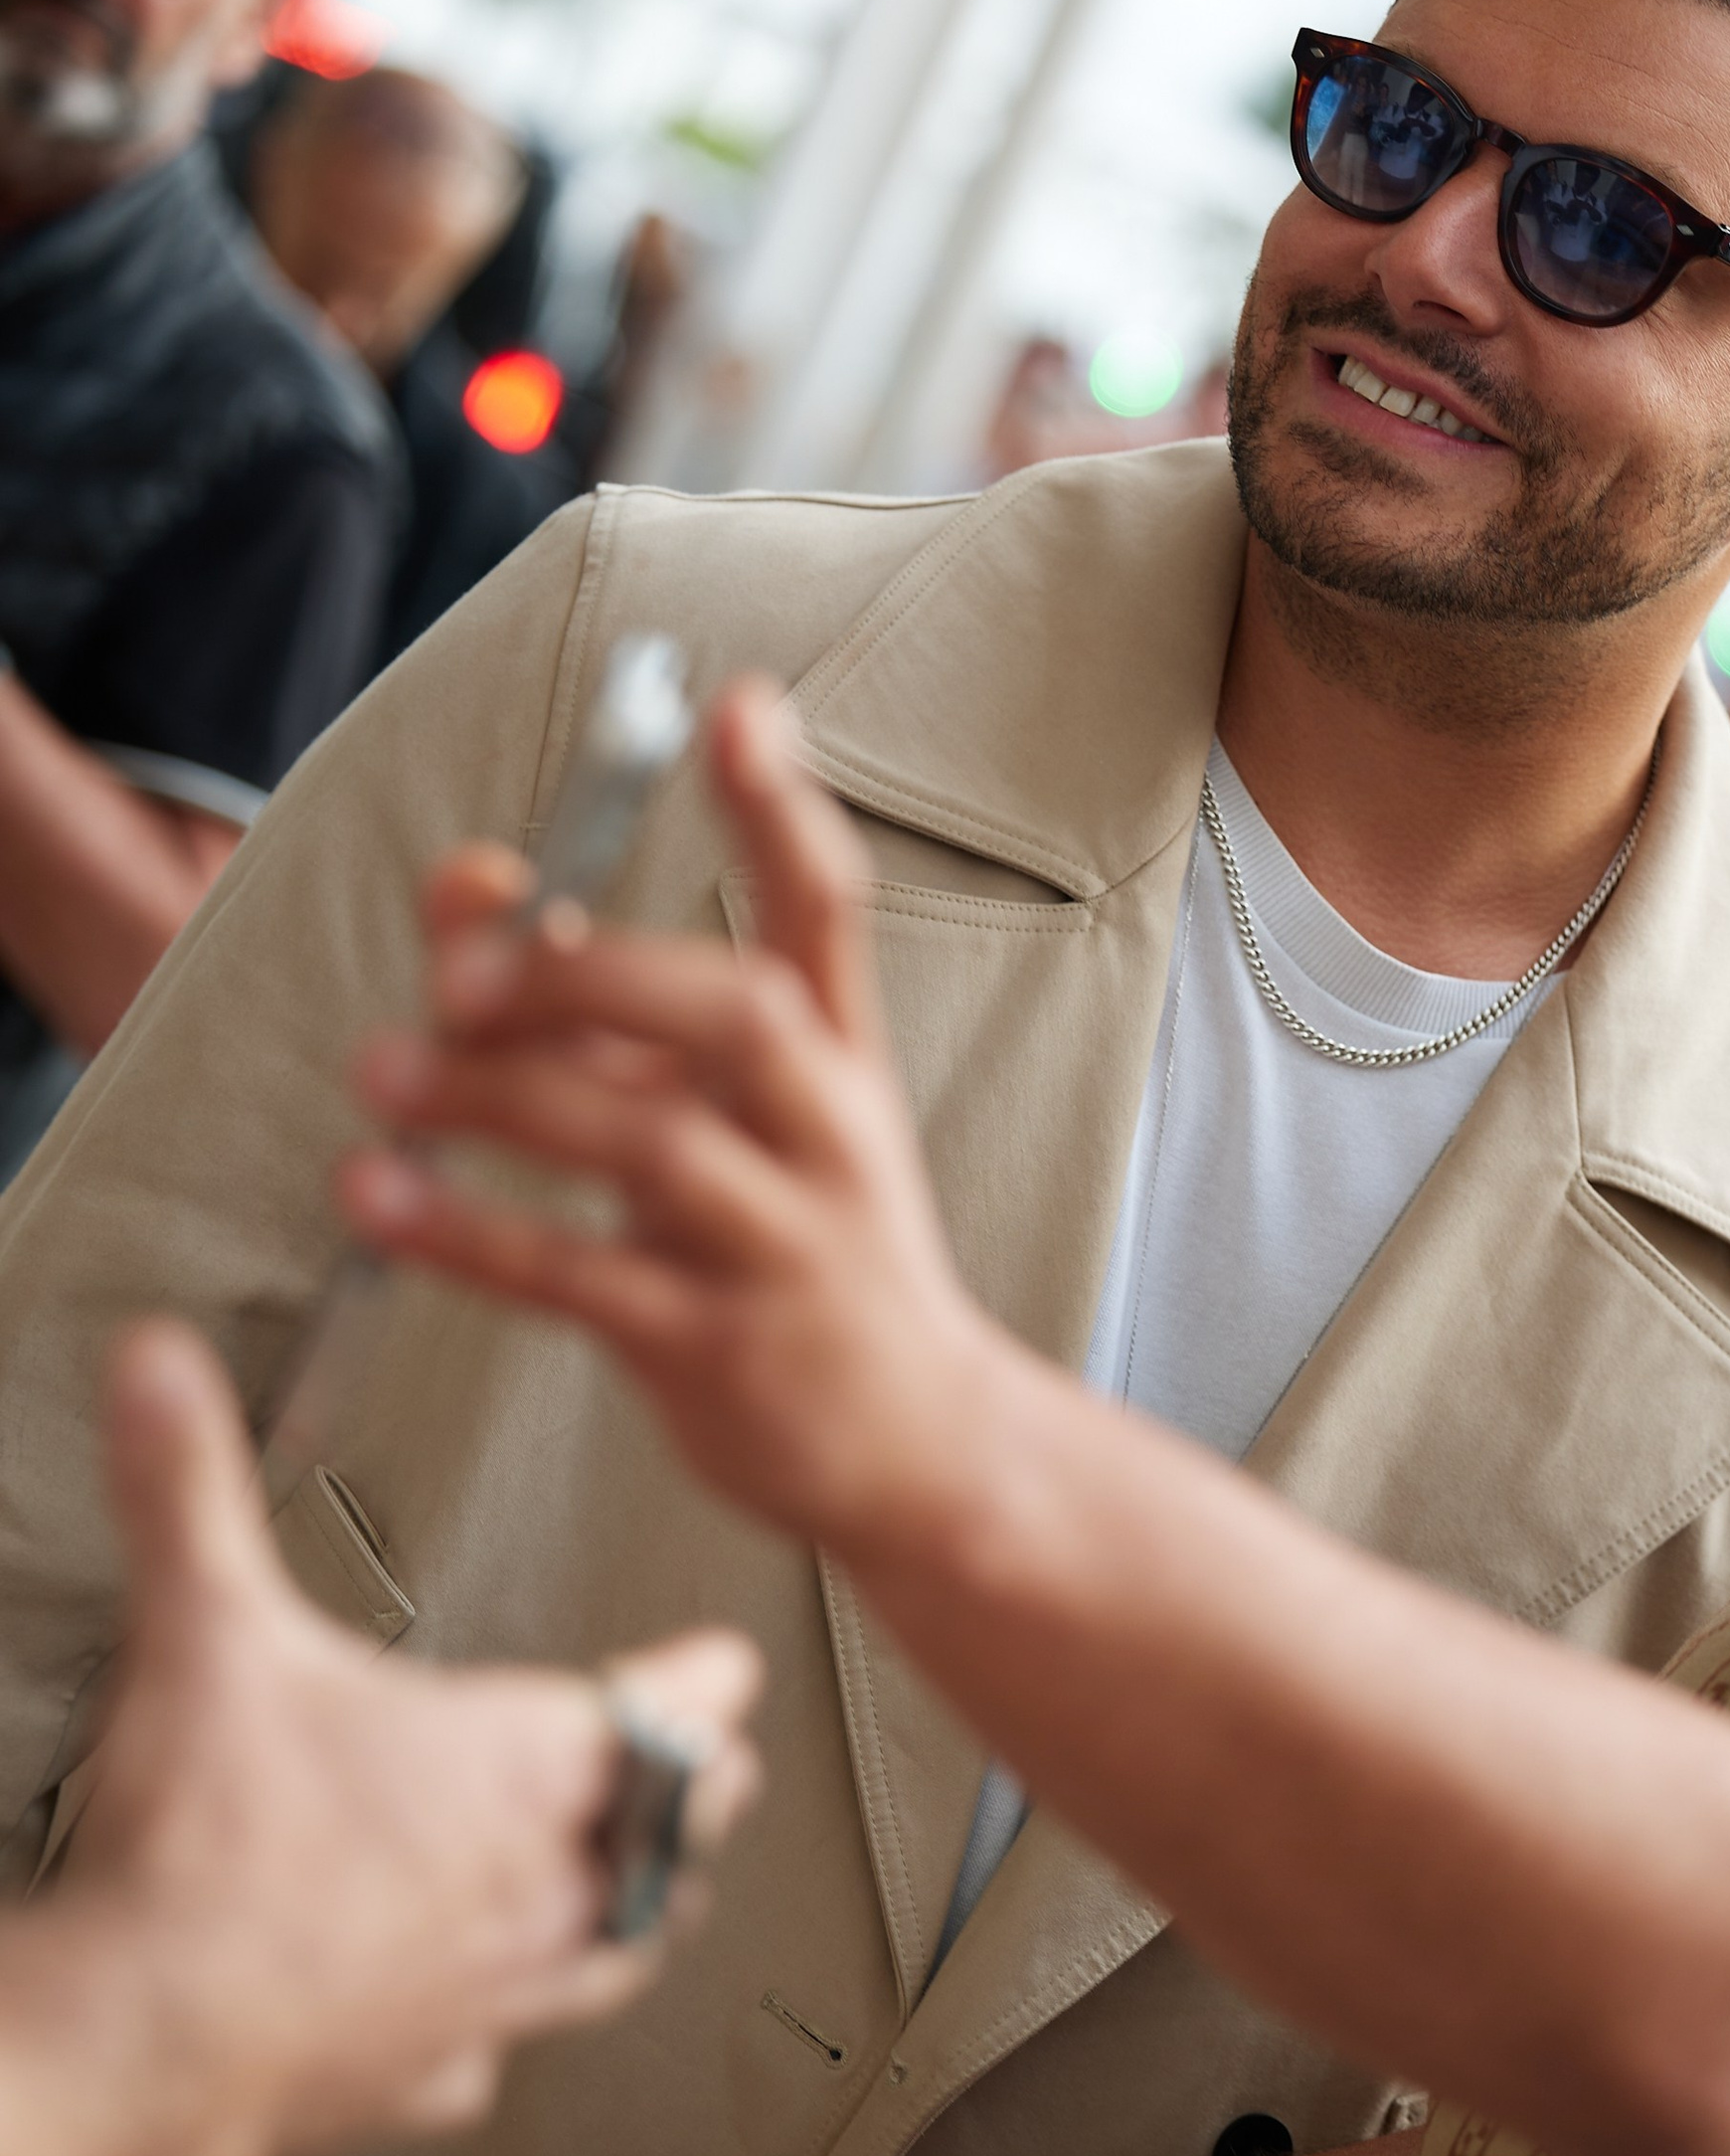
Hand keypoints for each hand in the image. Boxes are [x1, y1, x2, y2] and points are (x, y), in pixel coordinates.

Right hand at [66, 1322, 762, 2155]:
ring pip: (613, 1952)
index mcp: (522, 1763)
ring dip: (635, 1914)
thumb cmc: (212, 1854)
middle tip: (722, 1779)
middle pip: (669, 1831)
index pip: (670, 1705)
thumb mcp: (206, 1631)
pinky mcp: (425, 2081)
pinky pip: (492, 2055)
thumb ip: (188, 1489)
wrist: (155, 2038)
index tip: (735, 1665)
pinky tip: (479, 2031)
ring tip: (650, 1902)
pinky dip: (497, 2030)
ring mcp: (492, 1994)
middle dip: (696, 1796)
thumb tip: (164, 1373)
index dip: (709, 1677)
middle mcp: (537, 1881)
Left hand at [340, 678, 1011, 1569]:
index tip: (737, 706)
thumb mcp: (743, 1124)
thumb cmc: (810, 1258)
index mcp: (839, 1067)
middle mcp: (828, 1139)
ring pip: (650, 1147)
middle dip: (592, 973)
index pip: (828, 915)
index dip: (785, 808)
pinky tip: (379, 1197)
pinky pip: (586, 1281)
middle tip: (462, 969)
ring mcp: (786, 1248)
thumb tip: (472, 889)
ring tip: (382, 1074)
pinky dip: (472, 1235)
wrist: (924, 1449)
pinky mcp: (726, 1353)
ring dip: (502, 1102)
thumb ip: (610, 1016)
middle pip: (734, 1016)